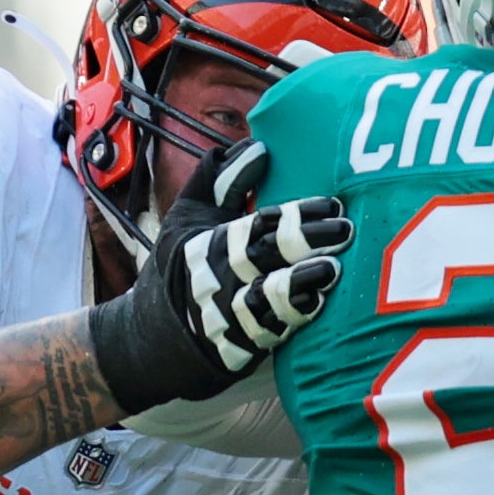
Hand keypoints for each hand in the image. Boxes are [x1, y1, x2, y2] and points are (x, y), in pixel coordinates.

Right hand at [86, 140, 352, 411]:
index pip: (254, 226)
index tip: (331, 204)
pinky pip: (266, 334)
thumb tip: (256, 145)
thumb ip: (220, 183)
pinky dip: (290, 319)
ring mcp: (223, 319)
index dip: (293, 215)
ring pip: (265, 299)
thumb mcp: (188, 221)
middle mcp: (213, 282)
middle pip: (262, 257)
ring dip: (300, 283)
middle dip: (304, 242)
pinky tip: (315, 304)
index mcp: (204, 246)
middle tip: (344, 230)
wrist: (149, 341)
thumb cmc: (178, 272)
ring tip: (331, 269)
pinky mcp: (234, 349)